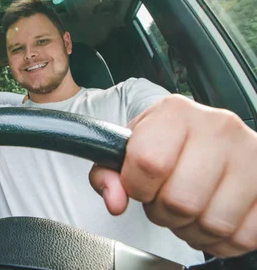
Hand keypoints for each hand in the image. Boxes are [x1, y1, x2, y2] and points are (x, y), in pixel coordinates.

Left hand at [89, 95, 256, 257]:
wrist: (208, 138)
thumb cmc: (165, 143)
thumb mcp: (129, 148)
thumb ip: (109, 173)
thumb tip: (115, 201)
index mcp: (177, 112)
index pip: (149, 162)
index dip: (137, 186)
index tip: (140, 185)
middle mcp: (218, 127)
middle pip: (181, 200)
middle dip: (164, 213)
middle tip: (164, 200)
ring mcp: (251, 155)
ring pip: (213, 223)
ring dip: (192, 229)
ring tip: (188, 209)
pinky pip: (243, 236)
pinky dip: (220, 239)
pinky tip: (210, 217)